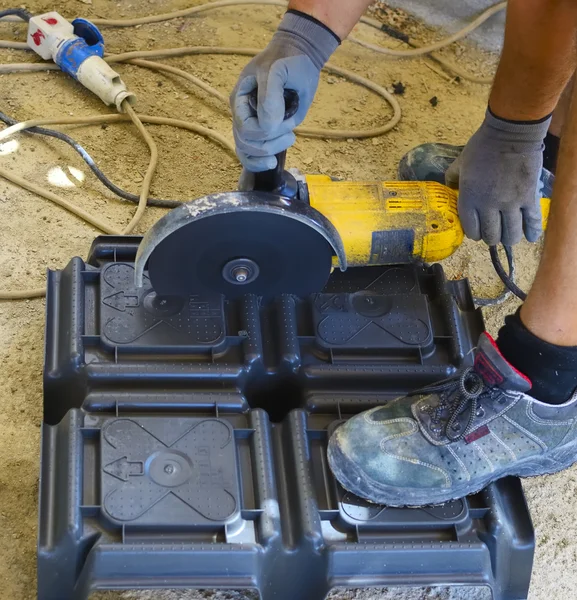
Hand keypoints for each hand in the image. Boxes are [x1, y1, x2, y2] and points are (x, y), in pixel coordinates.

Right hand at [230, 11, 338, 171]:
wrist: (298, 58)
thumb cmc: (288, 62)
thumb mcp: (279, 72)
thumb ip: (270, 97)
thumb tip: (267, 127)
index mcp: (239, 100)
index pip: (245, 130)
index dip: (265, 132)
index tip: (286, 123)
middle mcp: (241, 114)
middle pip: (245, 144)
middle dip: (270, 143)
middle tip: (290, 132)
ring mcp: (250, 123)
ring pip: (247, 152)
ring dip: (270, 150)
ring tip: (289, 137)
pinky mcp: (260, 132)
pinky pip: (249, 155)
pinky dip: (258, 163)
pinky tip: (271, 162)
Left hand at [446, 110, 550, 245]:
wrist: (510, 133)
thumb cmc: (482, 146)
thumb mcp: (460, 163)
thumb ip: (452, 178)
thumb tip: (449, 187)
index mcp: (469, 198)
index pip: (471, 229)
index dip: (474, 233)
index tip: (477, 230)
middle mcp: (489, 205)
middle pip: (491, 235)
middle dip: (490, 237)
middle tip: (493, 232)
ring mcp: (510, 203)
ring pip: (510, 234)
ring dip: (508, 238)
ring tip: (508, 236)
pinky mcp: (529, 198)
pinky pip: (532, 221)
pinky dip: (531, 232)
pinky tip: (530, 237)